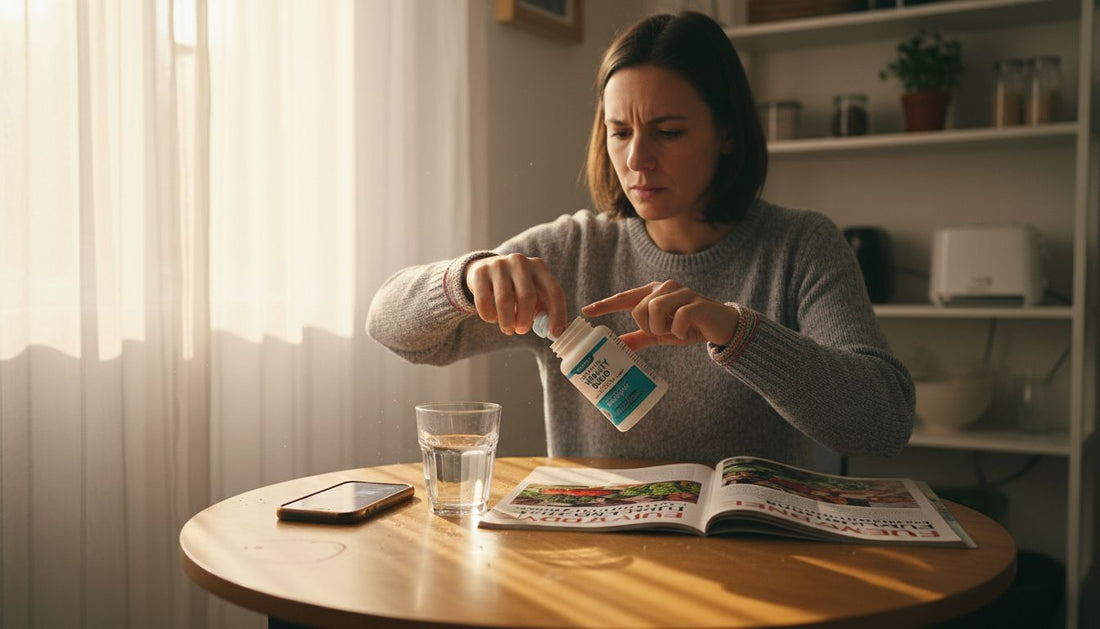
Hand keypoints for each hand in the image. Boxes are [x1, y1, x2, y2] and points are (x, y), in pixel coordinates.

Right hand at [464, 254, 566, 336]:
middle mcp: (520, 262)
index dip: (557, 314)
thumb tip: (557, 332)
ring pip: (505, 300)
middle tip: (522, 330)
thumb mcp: (533, 292)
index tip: (555, 334)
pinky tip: (493, 318)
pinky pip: (484, 301)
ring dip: (507, 321)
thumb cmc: (514, 287)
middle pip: (527, 296)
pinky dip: (489, 316)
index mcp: (539, 267)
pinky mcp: (480, 272)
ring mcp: (499, 265)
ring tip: (508, 329)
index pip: (554, 291)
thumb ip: (544, 309)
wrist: (484, 270)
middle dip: (525, 319)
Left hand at [581, 281, 737, 351]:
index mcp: (654, 293)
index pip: (625, 298)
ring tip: (674, 331)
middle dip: (648, 327)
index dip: (605, 304)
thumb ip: (640, 337)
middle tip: (664, 331)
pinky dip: (679, 330)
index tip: (587, 311)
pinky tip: (687, 332)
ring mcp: (681, 292)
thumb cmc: (690, 327)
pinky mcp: (696, 302)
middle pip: (639, 309)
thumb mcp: (662, 334)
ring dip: (662, 327)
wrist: (722, 326)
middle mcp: (665, 287)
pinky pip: (678, 318)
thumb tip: (618, 345)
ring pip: (654, 310)